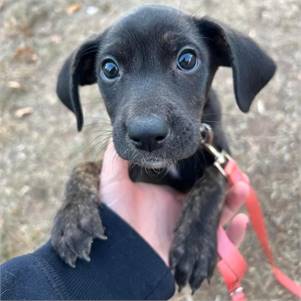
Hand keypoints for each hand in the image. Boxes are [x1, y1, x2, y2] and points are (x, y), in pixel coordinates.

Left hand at [100, 142, 248, 263]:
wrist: (117, 256)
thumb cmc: (115, 217)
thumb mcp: (112, 182)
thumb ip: (116, 158)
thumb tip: (123, 131)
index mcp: (169, 196)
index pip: (193, 180)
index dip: (206, 169)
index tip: (216, 155)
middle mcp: (182, 212)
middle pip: (211, 196)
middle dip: (225, 183)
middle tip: (234, 169)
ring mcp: (191, 232)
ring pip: (220, 215)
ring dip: (234, 202)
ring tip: (242, 186)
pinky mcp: (197, 252)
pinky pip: (222, 244)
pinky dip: (234, 234)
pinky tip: (242, 220)